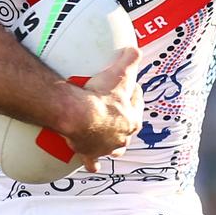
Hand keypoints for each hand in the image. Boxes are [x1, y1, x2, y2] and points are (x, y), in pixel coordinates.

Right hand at [61, 46, 142, 171]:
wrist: (78, 115)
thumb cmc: (100, 95)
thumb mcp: (119, 73)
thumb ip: (130, 58)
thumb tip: (136, 48)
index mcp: (132, 120)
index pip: (137, 105)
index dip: (134, 94)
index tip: (130, 87)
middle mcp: (122, 137)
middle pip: (127, 129)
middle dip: (125, 122)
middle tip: (118, 113)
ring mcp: (106, 147)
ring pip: (115, 148)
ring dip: (114, 144)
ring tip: (111, 140)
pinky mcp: (89, 154)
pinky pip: (93, 162)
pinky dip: (93, 163)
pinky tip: (93, 165)